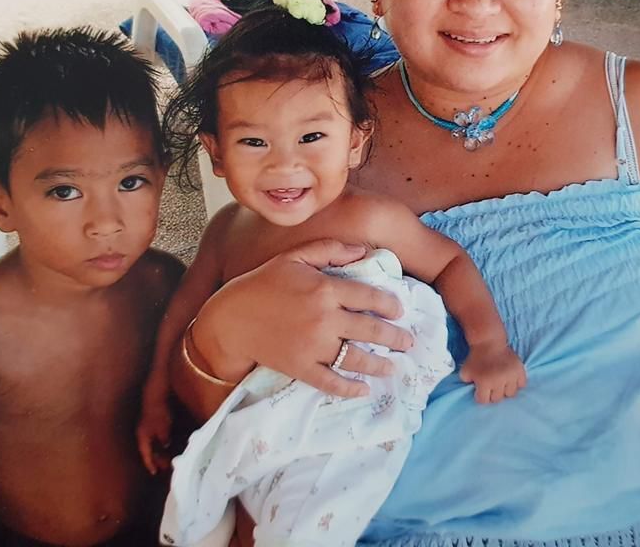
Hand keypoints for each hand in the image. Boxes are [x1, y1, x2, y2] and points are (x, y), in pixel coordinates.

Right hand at [136, 392, 172, 474]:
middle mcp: (142, 433)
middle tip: (165, 466)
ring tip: (167, 457)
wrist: (156, 395)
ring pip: (152, 444)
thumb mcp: (163, 428)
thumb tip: (166, 445)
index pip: (145, 454)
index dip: (150, 464)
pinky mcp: (151, 422)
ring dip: (159, 451)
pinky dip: (160, 442)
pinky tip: (167, 443)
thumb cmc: (159, 412)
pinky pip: (155, 437)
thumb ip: (164, 439)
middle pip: (148, 450)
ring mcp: (145, 427)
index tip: (154, 472)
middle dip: (156, 459)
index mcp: (142, 437)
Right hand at [195, 240, 414, 398]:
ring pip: (357, 359)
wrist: (230, 319)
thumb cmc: (262, 283)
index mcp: (325, 289)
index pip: (369, 297)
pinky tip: (364, 390)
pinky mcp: (301, 368)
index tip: (400, 311)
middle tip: (409, 342)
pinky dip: (350, 388)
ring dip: (380, 365)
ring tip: (394, 368)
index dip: (390, 305)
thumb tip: (363, 250)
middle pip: (371, 330)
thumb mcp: (294, 257)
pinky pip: (331, 382)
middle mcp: (325, 319)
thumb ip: (329, 249)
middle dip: (395, 337)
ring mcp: (314, 346)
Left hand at [459, 340, 526, 403]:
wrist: (489, 342)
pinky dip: (517, 383)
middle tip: (491, 386)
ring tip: (501, 383)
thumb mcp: (465, 371)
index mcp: (484, 382)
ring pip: (510, 393)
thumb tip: (472, 391)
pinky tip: (511, 380)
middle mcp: (499, 381)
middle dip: (492, 393)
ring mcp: (511, 376)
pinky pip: (522, 384)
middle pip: (497, 398)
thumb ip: (466, 383)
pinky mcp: (519, 370)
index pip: (483, 401)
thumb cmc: (476, 358)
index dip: (480, 396)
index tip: (480, 390)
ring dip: (505, 390)